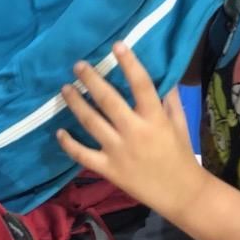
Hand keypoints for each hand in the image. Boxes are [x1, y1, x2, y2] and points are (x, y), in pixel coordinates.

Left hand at [56, 43, 206, 216]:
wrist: (181, 194)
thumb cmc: (180, 154)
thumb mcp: (179, 123)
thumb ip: (169, 98)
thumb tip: (160, 73)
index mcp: (155, 119)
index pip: (142, 85)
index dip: (129, 63)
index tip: (116, 45)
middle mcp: (135, 132)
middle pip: (108, 100)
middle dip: (91, 80)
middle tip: (78, 65)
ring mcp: (118, 151)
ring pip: (91, 123)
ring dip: (76, 104)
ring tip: (65, 89)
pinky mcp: (108, 169)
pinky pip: (82, 155)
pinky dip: (69, 144)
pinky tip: (59, 132)